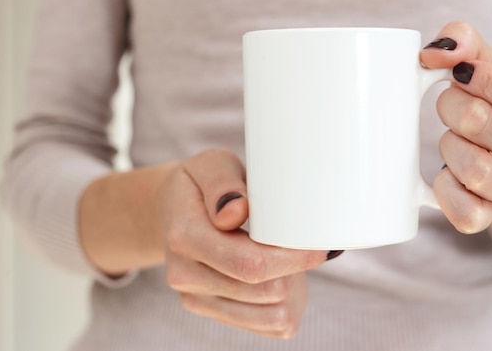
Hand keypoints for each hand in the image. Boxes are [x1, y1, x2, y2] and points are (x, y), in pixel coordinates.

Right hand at [159, 148, 329, 337]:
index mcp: (185, 237)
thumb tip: (235, 213)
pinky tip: (278, 275)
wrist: (174, 211)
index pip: (249, 264)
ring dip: (292, 289)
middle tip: (297, 240)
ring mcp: (198, 299)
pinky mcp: (214, 313)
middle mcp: (186, 276)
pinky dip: (285, 303)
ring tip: (285, 257)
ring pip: (272, 315)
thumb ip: (222, 183)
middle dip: (294, 269)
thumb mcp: (210, 164)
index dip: (292, 259)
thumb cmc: (200, 183)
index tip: (318, 245)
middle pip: (266, 291)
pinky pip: (269, 326)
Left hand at [421, 22, 491, 251]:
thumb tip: (435, 52)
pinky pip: (462, 211)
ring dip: (447, 146)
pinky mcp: (490, 218)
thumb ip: (465, 42)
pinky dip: (444, 190)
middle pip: (478, 122)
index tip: (463, 74)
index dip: (485, 82)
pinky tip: (449, 175)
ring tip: (455, 141)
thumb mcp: (491, 68)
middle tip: (452, 106)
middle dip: (450, 105)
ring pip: (469, 167)